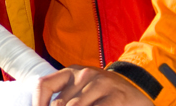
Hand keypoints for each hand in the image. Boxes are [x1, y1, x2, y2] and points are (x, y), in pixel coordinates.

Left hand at [34, 66, 152, 105]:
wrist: (137, 89)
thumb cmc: (103, 92)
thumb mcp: (81, 88)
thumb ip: (64, 97)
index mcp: (71, 72)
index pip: (45, 85)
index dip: (37, 103)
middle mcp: (84, 75)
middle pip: (60, 104)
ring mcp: (100, 84)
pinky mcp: (116, 97)